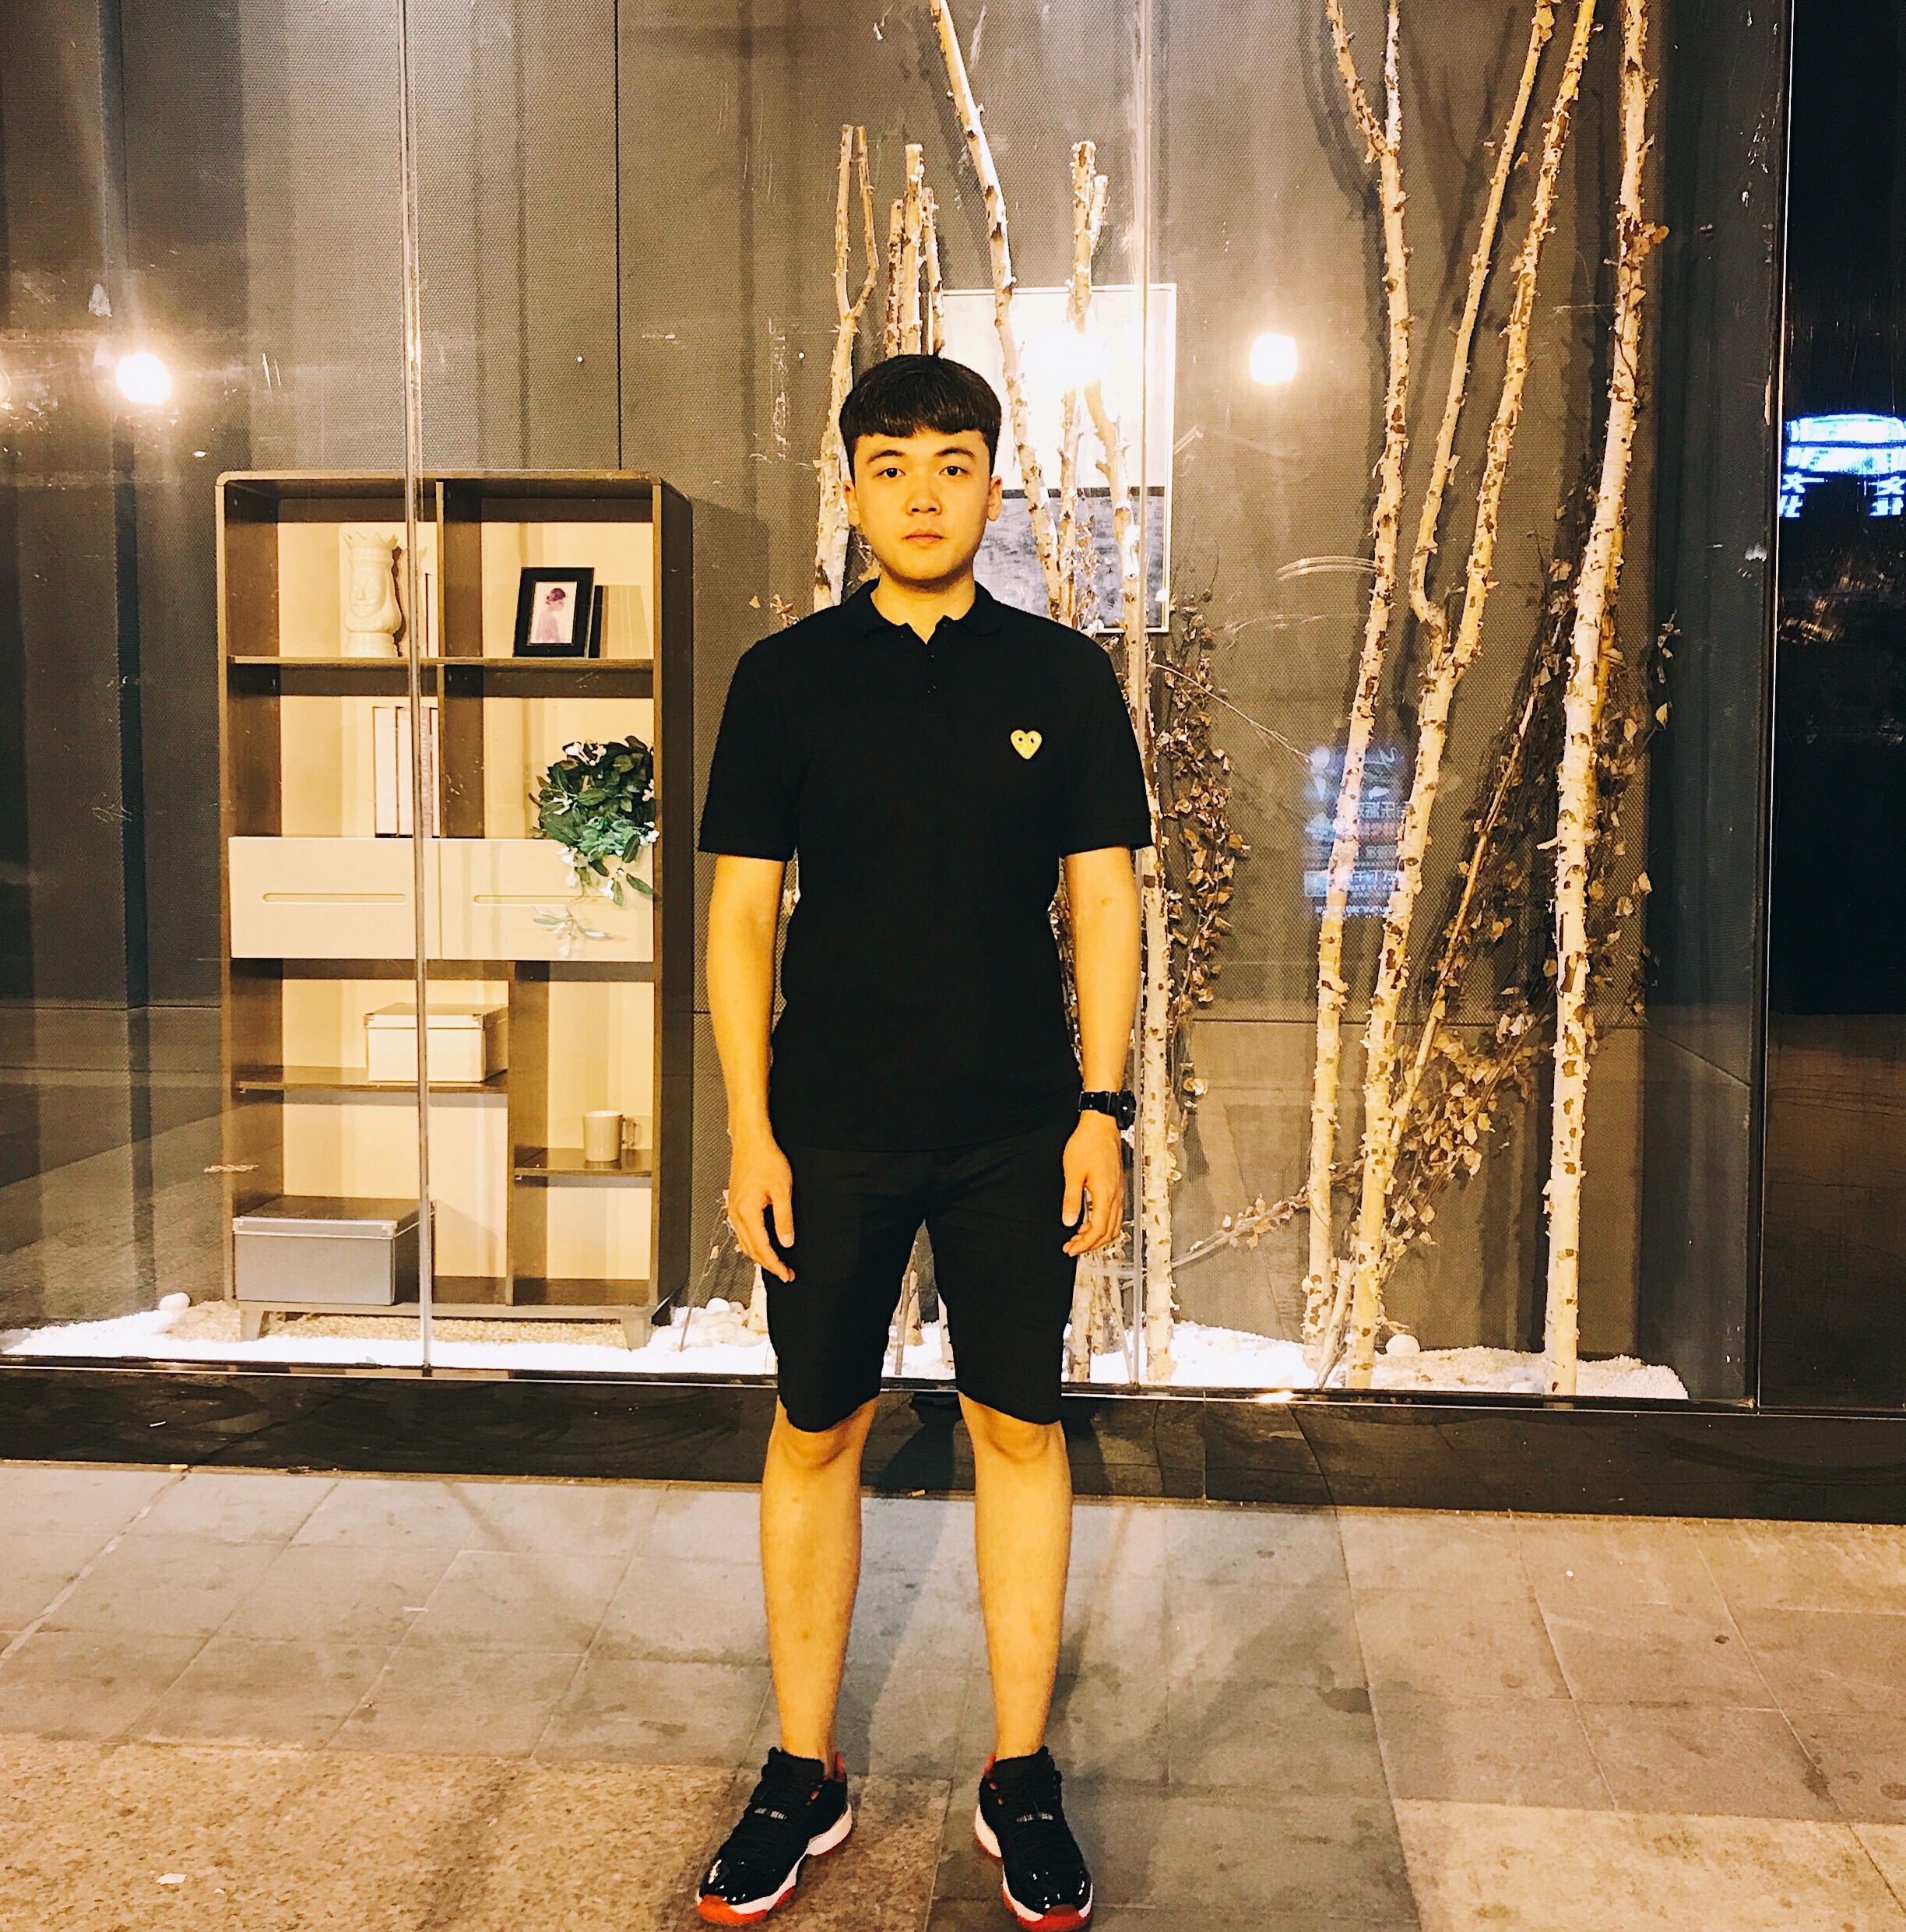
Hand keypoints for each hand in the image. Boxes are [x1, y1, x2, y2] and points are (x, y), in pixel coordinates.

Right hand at [726, 1126, 795, 1281]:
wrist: (751, 1141)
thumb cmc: (765, 1159)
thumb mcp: (782, 1190)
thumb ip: (784, 1219)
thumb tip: (787, 1242)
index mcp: (747, 1212)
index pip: (762, 1248)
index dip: (775, 1264)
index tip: (786, 1273)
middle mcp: (736, 1213)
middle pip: (751, 1250)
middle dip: (768, 1264)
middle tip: (785, 1272)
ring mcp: (733, 1209)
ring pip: (745, 1243)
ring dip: (760, 1255)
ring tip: (776, 1263)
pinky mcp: (735, 1204)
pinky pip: (742, 1232)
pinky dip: (753, 1243)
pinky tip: (763, 1244)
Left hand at [1061, 1111, 1125, 1255]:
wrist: (1101, 1125)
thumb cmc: (1087, 1143)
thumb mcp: (1072, 1172)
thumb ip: (1071, 1199)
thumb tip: (1069, 1221)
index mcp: (1105, 1194)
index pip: (1098, 1230)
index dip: (1084, 1244)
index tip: (1071, 1248)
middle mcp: (1116, 1195)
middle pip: (1109, 1232)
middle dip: (1091, 1244)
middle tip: (1073, 1247)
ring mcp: (1119, 1191)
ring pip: (1114, 1224)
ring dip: (1097, 1235)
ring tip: (1079, 1237)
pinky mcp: (1117, 1185)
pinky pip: (1115, 1213)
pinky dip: (1103, 1223)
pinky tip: (1089, 1220)